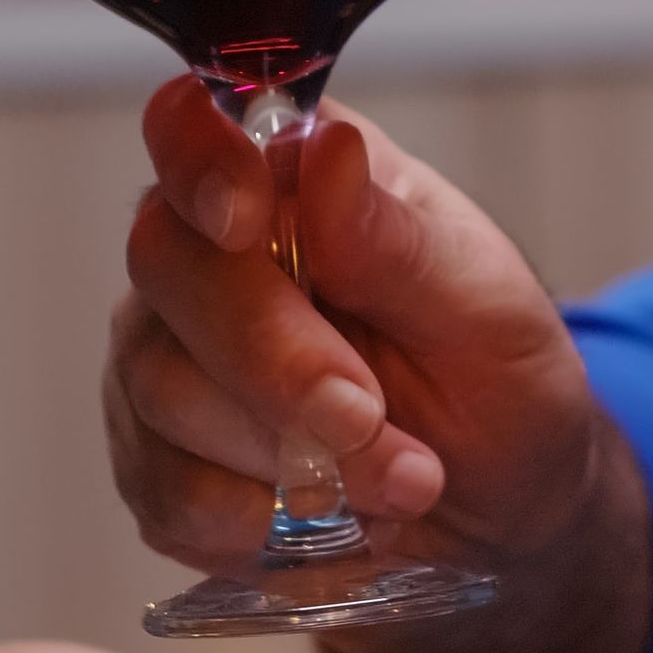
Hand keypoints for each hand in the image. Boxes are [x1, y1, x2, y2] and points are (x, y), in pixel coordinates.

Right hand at [107, 76, 651, 652]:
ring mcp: (163, 357)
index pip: (189, 128)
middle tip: (371, 417)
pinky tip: (334, 522)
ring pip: (162, 387)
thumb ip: (395, 239)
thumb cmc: (494, 384)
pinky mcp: (153, 461)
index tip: (245, 222)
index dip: (199, 164)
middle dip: (273, 357)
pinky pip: (167, 491)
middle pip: (168, 266)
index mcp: (284, 179)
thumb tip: (327, 152)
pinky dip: (261, 524)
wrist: (499, 519)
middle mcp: (202, 254)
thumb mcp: (487, 310)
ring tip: (398, 481)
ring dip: (288, 455)